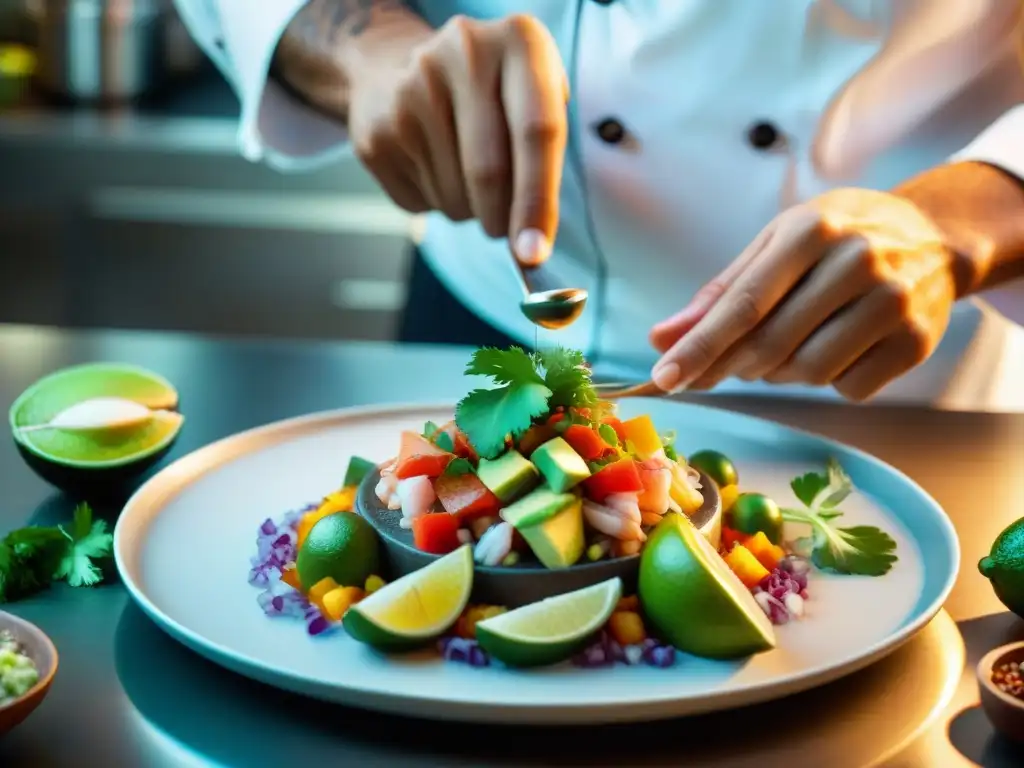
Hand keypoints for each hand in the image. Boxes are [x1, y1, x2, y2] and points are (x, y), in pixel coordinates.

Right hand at [347, 14, 568, 264]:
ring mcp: (411, 90)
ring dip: (470, 210)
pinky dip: (437, 204)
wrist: (396, 65)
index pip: (537, 132)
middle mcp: (463, 54)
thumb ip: (546, 156)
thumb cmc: (490, 95)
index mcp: (517, 41)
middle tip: (506, 230)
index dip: (537, 200)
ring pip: (455, 197)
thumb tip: (532, 244)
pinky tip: (432, 167)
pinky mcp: (377, 131)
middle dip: (502, 220)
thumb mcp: (534, 96)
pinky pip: (420, 204)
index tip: (535, 252)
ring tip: (463, 173)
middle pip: (489, 173)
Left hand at [649, 188, 960, 401]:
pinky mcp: (916, 341)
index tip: (663, 379)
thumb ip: (720, 293)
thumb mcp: (776, 245)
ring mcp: (893, 302)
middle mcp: (857, 262)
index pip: (743, 303)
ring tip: (789, 344)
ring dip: (781, 374)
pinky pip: (849, 388)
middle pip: (771, 343)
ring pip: (809, 371)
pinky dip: (829, 381)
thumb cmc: (836, 240)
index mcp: (811, 231)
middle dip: (733, 366)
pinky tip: (834, 349)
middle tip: (722, 366)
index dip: (699, 347)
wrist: (933, 239)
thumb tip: (660, 339)